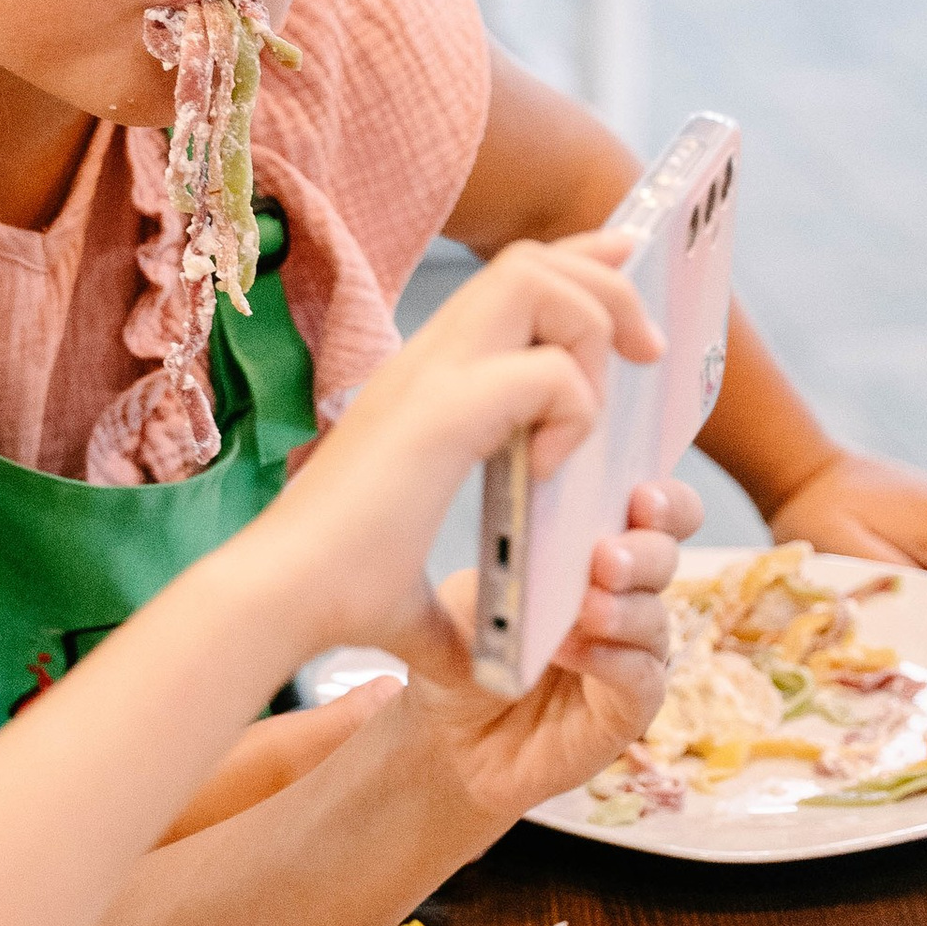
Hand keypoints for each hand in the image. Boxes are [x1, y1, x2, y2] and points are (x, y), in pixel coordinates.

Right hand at [269, 235, 661, 651]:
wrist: (279, 599)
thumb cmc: (332, 596)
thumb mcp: (419, 593)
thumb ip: (461, 612)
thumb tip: (484, 665)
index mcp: (421, 386)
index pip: (508, 283)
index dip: (576, 267)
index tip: (626, 275)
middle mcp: (423, 363)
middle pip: (528, 260)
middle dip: (605, 285)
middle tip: (647, 351)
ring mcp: (428, 378)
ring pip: (536, 280)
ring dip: (591, 332)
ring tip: (596, 410)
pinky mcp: (442, 412)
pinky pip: (545, 372)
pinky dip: (572, 411)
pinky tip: (549, 468)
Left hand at [397, 479, 700, 828]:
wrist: (444, 734)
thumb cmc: (461, 649)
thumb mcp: (469, 592)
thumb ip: (503, 560)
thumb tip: (523, 527)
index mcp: (595, 552)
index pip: (657, 513)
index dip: (664, 501)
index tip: (640, 494)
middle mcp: (624, 597)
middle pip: (663, 559)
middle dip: (642, 551)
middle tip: (606, 555)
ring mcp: (630, 654)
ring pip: (655, 619)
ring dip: (624, 609)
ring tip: (587, 606)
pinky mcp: (626, 710)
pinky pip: (641, 679)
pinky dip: (612, 660)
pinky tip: (575, 651)